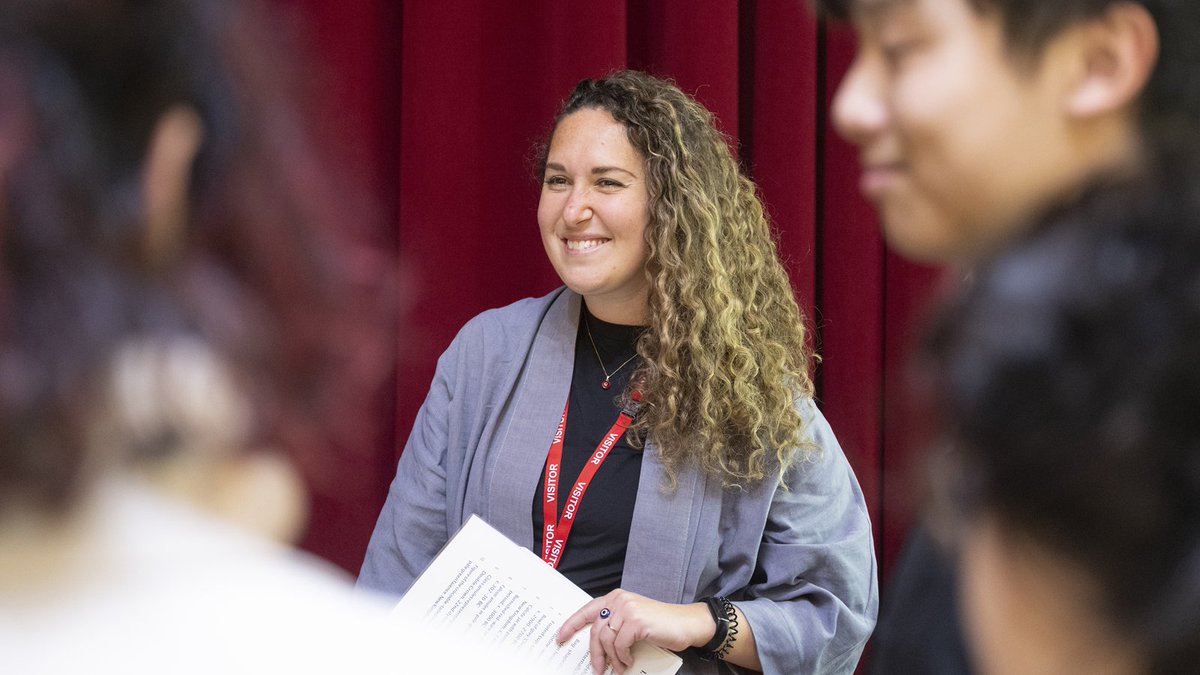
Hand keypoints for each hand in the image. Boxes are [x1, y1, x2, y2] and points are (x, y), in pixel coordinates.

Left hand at [557, 589, 713, 674]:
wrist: (687, 623)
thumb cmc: (660, 625)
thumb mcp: (633, 621)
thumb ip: (615, 625)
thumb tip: (596, 646)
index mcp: (616, 598)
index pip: (586, 610)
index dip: (571, 624)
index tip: (560, 637)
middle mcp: (619, 600)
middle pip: (595, 630)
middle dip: (593, 653)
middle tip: (596, 669)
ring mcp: (628, 609)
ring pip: (606, 640)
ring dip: (611, 659)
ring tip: (619, 668)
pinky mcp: (636, 621)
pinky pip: (619, 645)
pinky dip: (622, 657)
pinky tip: (628, 661)